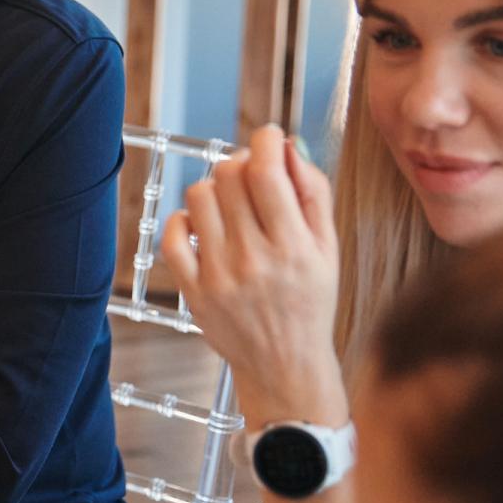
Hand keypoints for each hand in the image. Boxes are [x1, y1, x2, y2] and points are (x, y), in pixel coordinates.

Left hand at [161, 124, 347, 425]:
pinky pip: (173, 234)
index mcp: (295, 248)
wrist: (285, 366)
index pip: (267, 171)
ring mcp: (219, 277)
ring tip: (231, 204)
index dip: (265, 140)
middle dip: (242, 162)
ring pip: (199, 196)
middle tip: (252, 173)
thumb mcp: (329, 249)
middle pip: (230, 176)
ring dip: (215, 188)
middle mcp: (255, 260)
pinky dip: (184, 219)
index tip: (268, 136)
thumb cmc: (310, 301)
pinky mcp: (193, 291)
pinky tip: (203, 226)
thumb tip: (288, 145)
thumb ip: (313, 193)